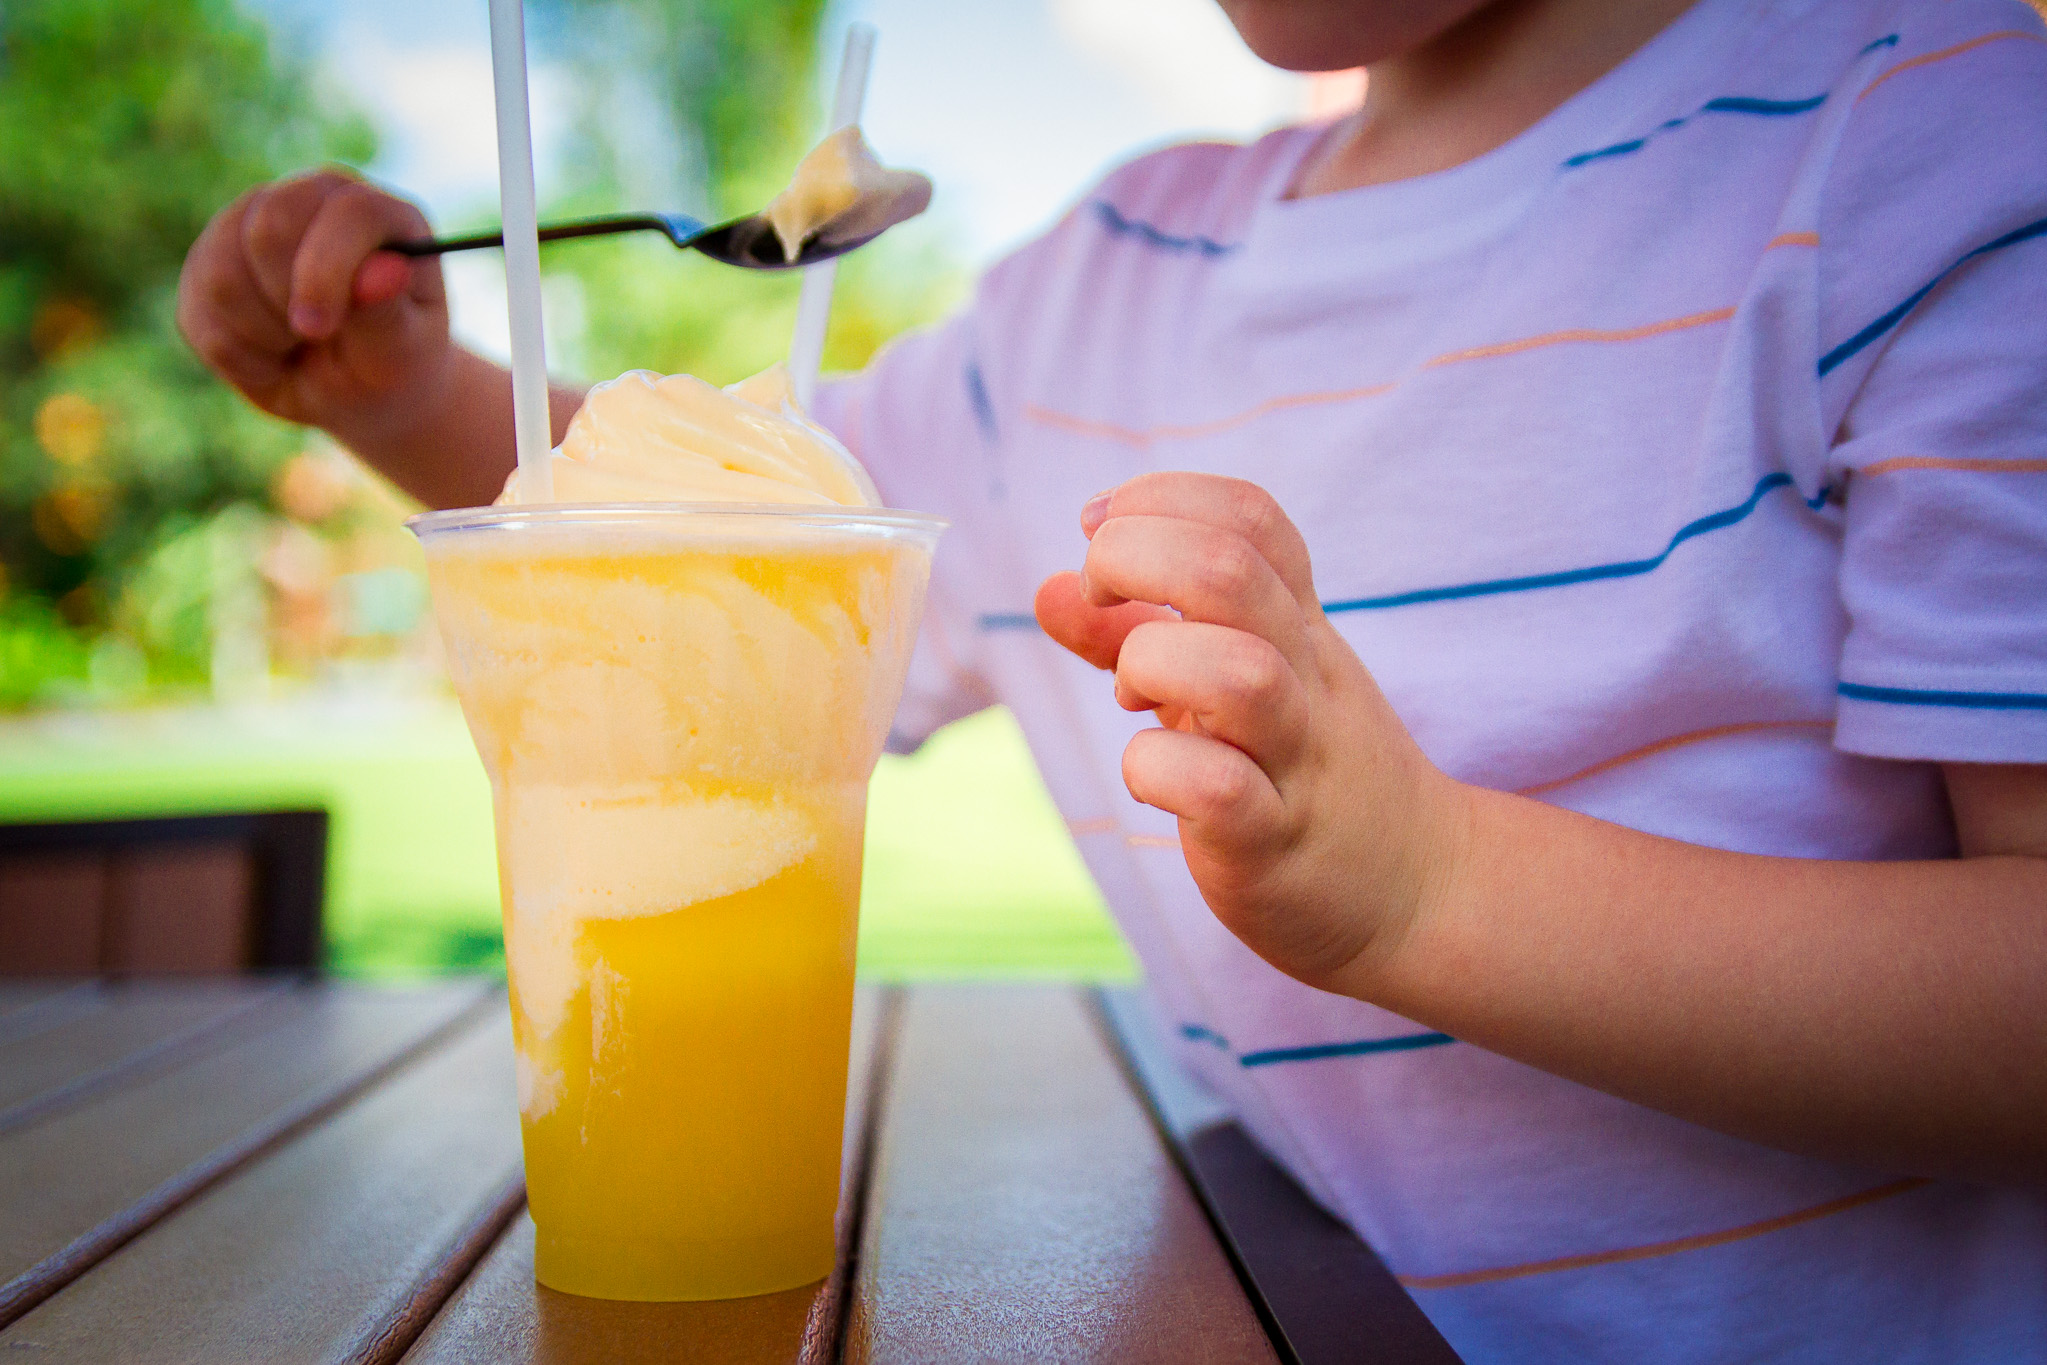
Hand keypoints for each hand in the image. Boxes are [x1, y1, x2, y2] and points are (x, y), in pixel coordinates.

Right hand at [176, 168, 453, 449]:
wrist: (350, 397)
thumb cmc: (388, 368)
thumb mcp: (399, 356)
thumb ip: (390, 314)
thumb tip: (388, 272)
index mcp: (380, 214)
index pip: (348, 212)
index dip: (325, 270)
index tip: (320, 328)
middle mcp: (314, 199)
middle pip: (269, 228)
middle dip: (287, 303)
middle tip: (316, 339)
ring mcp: (253, 220)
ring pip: (223, 272)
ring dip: (262, 334)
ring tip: (299, 347)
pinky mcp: (210, 258)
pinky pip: (199, 307)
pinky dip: (234, 350)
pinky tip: (270, 354)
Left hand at [1034, 473, 1468, 990]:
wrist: (1417, 893)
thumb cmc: (1303, 772)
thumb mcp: (1229, 687)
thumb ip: (1134, 637)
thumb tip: (1047, 589)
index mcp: (1298, 627)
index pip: (1250, 518)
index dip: (1163, 497)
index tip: (1100, 526)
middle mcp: (1305, 679)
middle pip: (1231, 572)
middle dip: (1136, 557)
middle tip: (1099, 594)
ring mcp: (1296, 760)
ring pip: (1237, 673)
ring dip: (1153, 662)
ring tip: (1130, 693)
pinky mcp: (1273, 843)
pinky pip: (1216, 788)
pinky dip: (1157, 769)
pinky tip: (1149, 775)